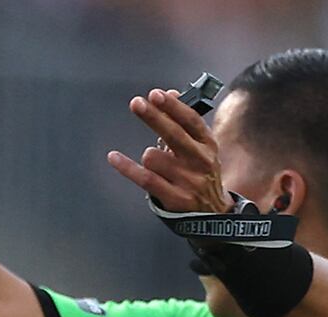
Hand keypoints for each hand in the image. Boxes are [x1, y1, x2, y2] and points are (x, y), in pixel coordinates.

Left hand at [107, 88, 226, 213]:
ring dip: (148, 156)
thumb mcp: (201, 147)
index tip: (156, 95)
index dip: (173, 106)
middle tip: (137, 103)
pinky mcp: (174, 197)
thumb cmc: (201, 173)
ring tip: (156, 163)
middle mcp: (200, 160)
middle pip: (173, 134)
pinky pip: (144, 179)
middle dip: (153, 117)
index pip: (191, 121)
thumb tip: (169, 93)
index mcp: (207, 144)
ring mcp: (187, 180)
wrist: (214, 211)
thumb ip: (184, 122)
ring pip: (153, 157)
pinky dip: (127, 167)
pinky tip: (114, 157)